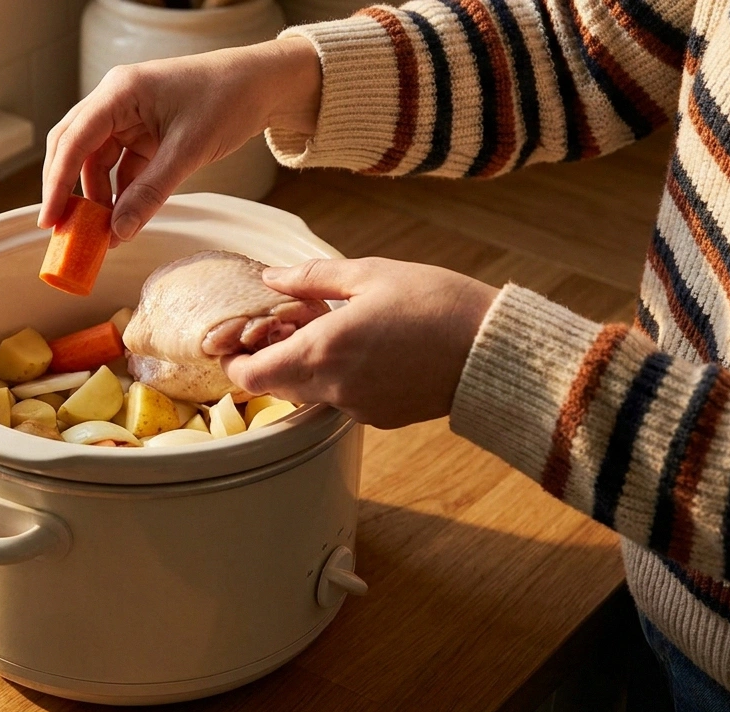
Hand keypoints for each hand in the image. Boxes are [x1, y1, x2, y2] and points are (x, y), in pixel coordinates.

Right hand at [39, 37, 321, 244]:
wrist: (263, 84)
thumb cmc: (228, 100)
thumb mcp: (188, 151)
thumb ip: (150, 193)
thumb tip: (118, 233)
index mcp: (119, 92)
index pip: (73, 140)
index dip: (56, 183)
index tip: (49, 220)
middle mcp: (115, 101)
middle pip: (73, 149)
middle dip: (66, 191)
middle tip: (62, 231)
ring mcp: (128, 117)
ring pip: (96, 163)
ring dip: (97, 199)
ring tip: (100, 235)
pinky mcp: (144, 134)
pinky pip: (120, 168)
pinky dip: (119, 195)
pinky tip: (121, 222)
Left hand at [222, 258, 499, 428]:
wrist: (495, 352)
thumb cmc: (437, 304)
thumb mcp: (371, 274)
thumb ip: (311, 278)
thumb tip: (270, 276)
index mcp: (322, 351)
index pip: (249, 376)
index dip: (234, 361)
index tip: (237, 339)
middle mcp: (333, 388)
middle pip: (275, 386)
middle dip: (270, 358)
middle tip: (287, 324)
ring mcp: (356, 408)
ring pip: (309, 392)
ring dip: (306, 366)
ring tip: (332, 329)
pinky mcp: (380, 418)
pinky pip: (342, 399)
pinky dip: (339, 377)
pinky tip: (365, 349)